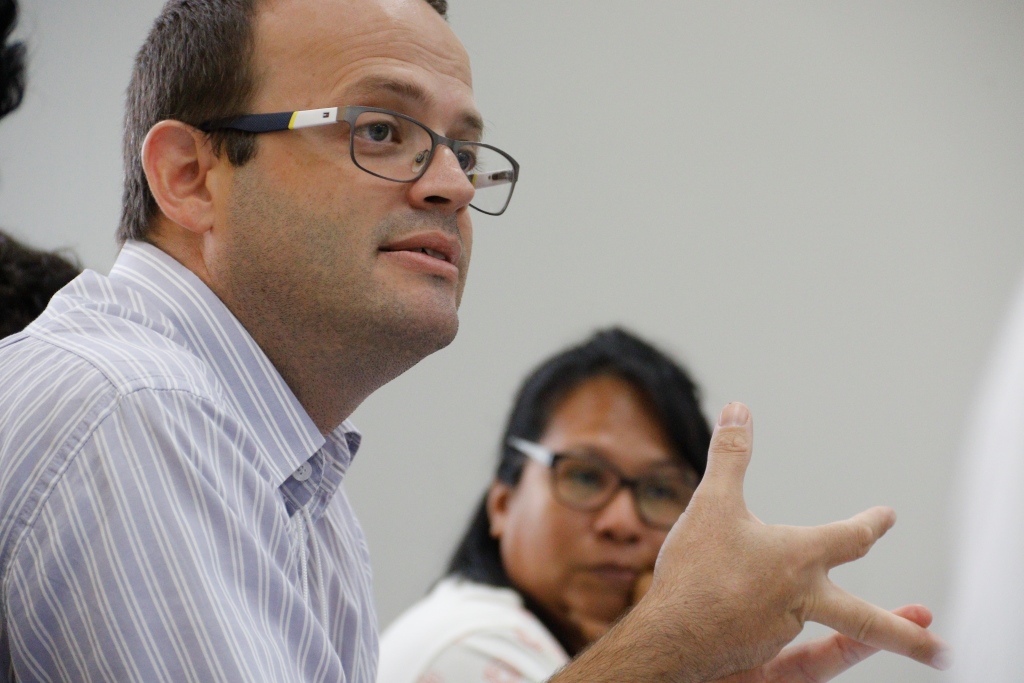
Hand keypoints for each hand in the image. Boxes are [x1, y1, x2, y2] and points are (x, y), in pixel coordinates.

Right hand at [634, 402, 948, 679]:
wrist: (672, 637)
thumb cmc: (696, 571)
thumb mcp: (711, 503)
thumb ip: (730, 455)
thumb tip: (739, 409)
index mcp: (799, 558)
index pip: (850, 538)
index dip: (872, 524)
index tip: (888, 517)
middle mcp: (802, 599)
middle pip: (868, 621)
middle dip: (908, 637)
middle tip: (942, 651)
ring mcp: (783, 632)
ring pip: (810, 622)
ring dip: (821, 617)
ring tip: (811, 608)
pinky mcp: (759, 654)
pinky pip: (773, 636)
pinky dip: (770, 624)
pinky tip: (747, 616)